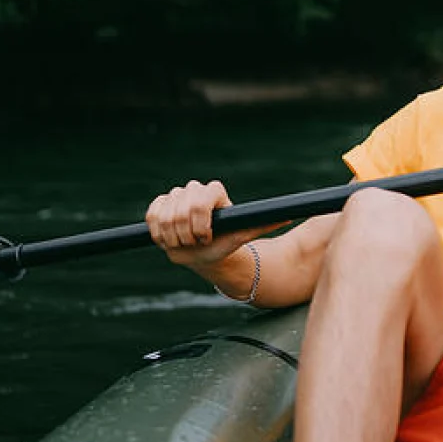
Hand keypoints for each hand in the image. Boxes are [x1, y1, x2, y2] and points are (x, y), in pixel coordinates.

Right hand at [145, 179, 274, 270]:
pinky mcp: (159, 205)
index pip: (202, 198)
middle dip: (187, 233)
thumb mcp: (244, 235)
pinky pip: (152, 215)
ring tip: (185, 243)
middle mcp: (194, 190)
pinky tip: (168, 239)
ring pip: (166, 214)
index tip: (206, 238)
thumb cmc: (226, 242)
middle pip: (182, 208)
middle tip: (195, 243)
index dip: (201, 222)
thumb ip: (264, 223)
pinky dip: (158, 232)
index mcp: (214, 192)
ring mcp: (175, 196)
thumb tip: (290, 215)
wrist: (204, 251)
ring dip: (173, 235)